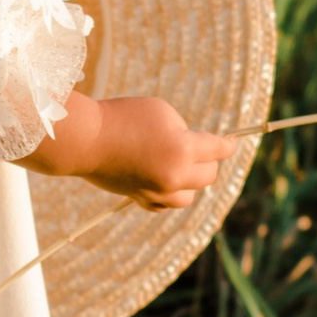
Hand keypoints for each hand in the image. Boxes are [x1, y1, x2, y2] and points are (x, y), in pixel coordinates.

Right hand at [26, 92, 242, 212]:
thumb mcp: (161, 112)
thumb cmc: (123, 117)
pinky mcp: (139, 199)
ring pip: (189, 196)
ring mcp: (157, 192)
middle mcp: (174, 176)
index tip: (231, 143)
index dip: (227, 145)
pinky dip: (170, 194)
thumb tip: (191, 148)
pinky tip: (165, 182)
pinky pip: (165, 205)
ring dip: (190, 182)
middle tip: (202, 149)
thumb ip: (183, 132)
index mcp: (183, 151)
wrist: (85, 139)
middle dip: (208, 161)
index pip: (218, 150)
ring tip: (182, 167)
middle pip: (207, 176)